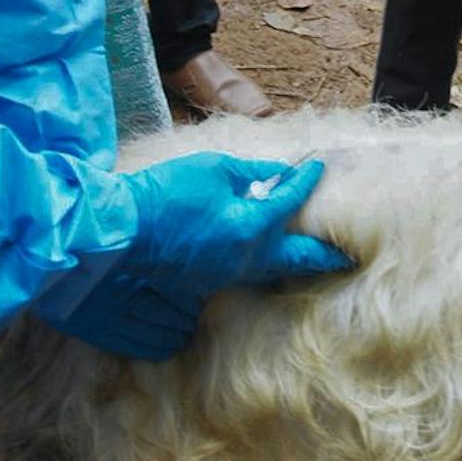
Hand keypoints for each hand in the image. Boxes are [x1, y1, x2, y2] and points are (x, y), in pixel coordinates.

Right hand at [41, 155, 351, 360]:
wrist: (115, 232)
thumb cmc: (163, 193)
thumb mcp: (211, 170)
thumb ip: (249, 174)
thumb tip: (276, 176)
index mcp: (250, 226)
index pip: (290, 203)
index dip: (306, 182)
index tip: (318, 169)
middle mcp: (244, 260)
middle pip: (296, 260)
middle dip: (323, 256)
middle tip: (346, 257)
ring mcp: (223, 280)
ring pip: (268, 275)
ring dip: (289, 266)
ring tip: (310, 260)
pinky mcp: (201, 291)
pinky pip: (241, 283)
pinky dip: (253, 275)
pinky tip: (255, 268)